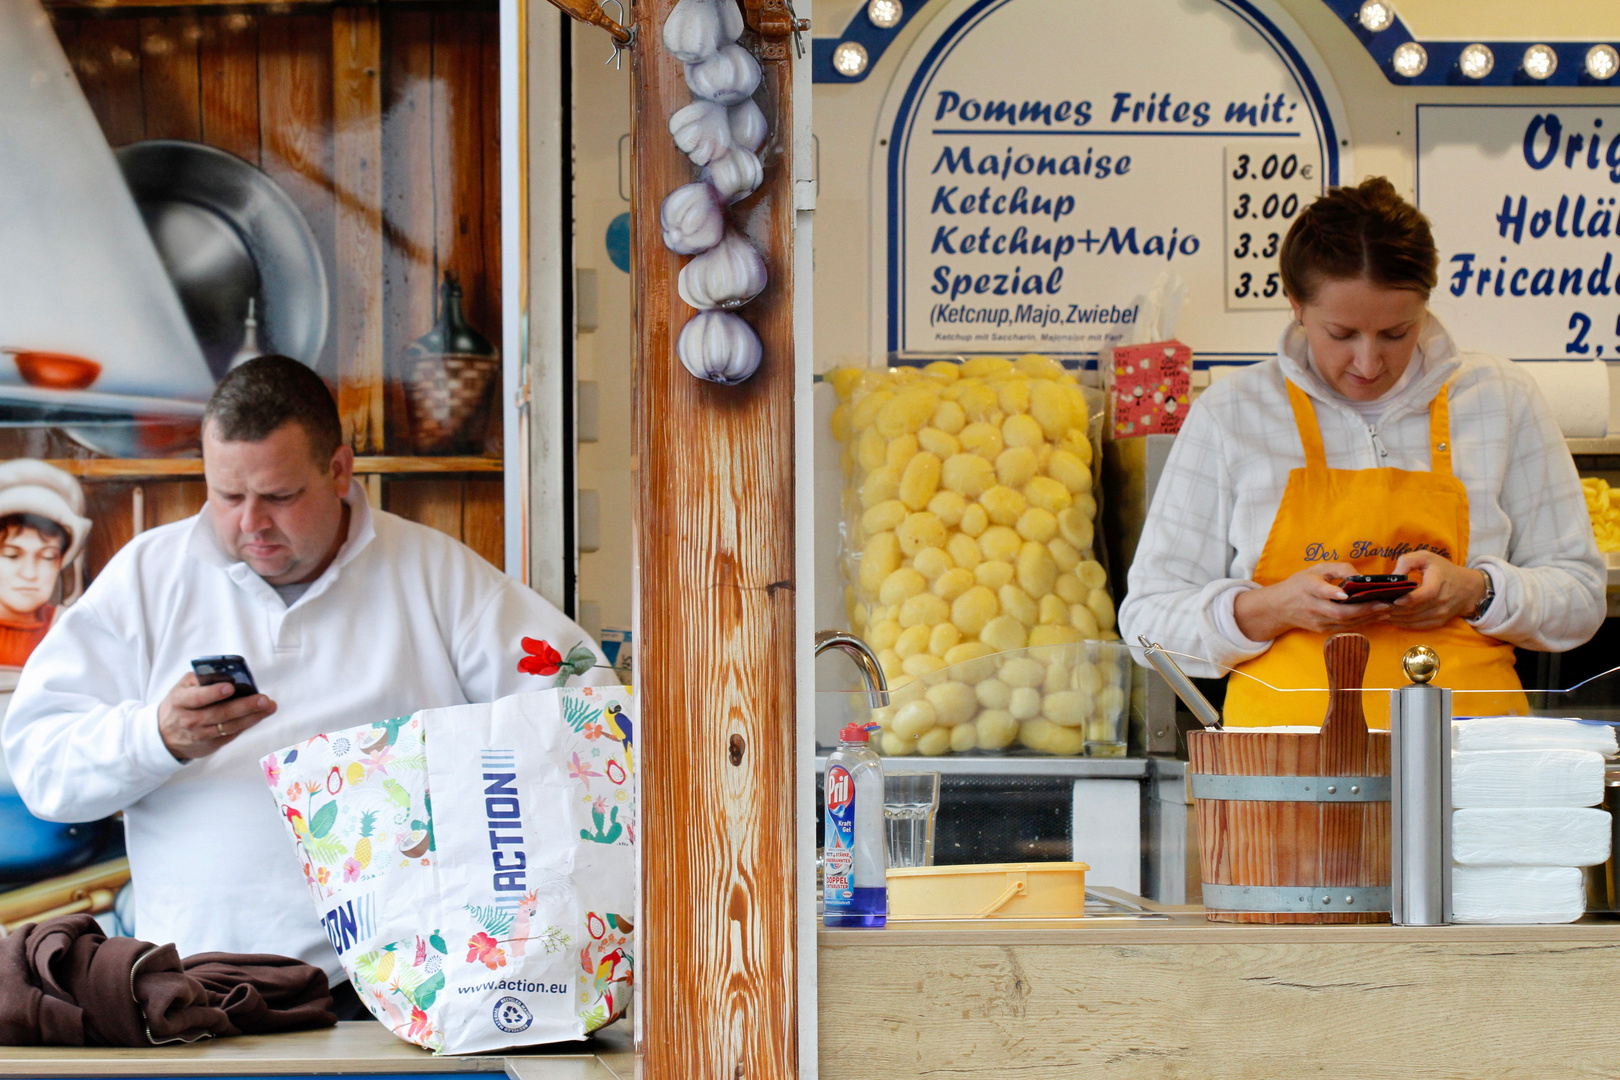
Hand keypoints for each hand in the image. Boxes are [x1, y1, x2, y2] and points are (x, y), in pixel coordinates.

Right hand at [158, 673, 276, 761]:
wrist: (164, 736)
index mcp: (180, 701)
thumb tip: (226, 674)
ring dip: (252, 716)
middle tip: (264, 699)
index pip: (198, 698)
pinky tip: (260, 715)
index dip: (214, 693)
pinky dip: (247, 724)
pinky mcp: (212, 744)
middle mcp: (190, 720)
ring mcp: (201, 735)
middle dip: (244, 706)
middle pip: (220, 713)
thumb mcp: (181, 688)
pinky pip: (233, 733)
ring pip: (230, 726)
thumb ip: (200, 680)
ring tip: (269, 707)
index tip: (231, 687)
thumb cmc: (179, 705)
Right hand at [1232, 562, 1392, 641]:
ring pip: (1346, 622)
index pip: (1320, 591)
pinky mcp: (1323, 630)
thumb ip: (1338, 568)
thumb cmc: (1301, 584)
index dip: (1332, 593)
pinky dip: (1362, 622)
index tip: (1345, 594)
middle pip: (1340, 612)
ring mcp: (1318, 621)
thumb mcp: (1316, 569)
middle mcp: (1313, 607)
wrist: (1280, 607)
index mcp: (1308, 587)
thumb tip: (1360, 576)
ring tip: (1386, 609)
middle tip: (1385, 603)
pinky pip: (1345, 627)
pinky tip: (1375, 616)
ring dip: (1368, 617)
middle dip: (1365, 609)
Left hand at [1384, 549, 1487, 629]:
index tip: (1394, 600)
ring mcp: (1440, 614)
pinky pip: (1417, 626)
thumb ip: (1407, 561)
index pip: (1426, 595)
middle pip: (1415, 610)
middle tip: (1376, 606)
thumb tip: (1392, 577)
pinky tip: (1389, 619)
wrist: (1468, 588)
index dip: (1409, 599)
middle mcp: (1442, 601)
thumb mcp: (1426, 557)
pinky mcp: (1438, 622)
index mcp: (1439, 583)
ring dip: (1395, 618)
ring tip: (1379, 612)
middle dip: (1394, 609)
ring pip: (1414, 620)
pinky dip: (1402, 623)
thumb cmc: (1442, 570)